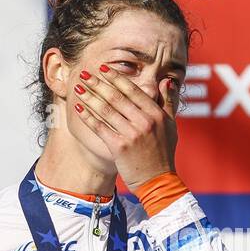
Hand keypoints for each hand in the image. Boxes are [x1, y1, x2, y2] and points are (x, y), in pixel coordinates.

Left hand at [72, 64, 178, 192]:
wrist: (158, 181)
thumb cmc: (163, 154)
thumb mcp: (171, 125)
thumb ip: (168, 101)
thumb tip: (166, 80)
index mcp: (156, 114)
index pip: (133, 91)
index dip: (117, 78)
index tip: (104, 69)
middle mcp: (144, 121)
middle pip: (117, 97)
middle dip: (98, 83)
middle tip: (84, 73)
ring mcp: (132, 134)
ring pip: (106, 110)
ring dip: (89, 97)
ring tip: (77, 88)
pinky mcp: (119, 147)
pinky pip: (100, 127)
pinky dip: (88, 116)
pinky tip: (78, 108)